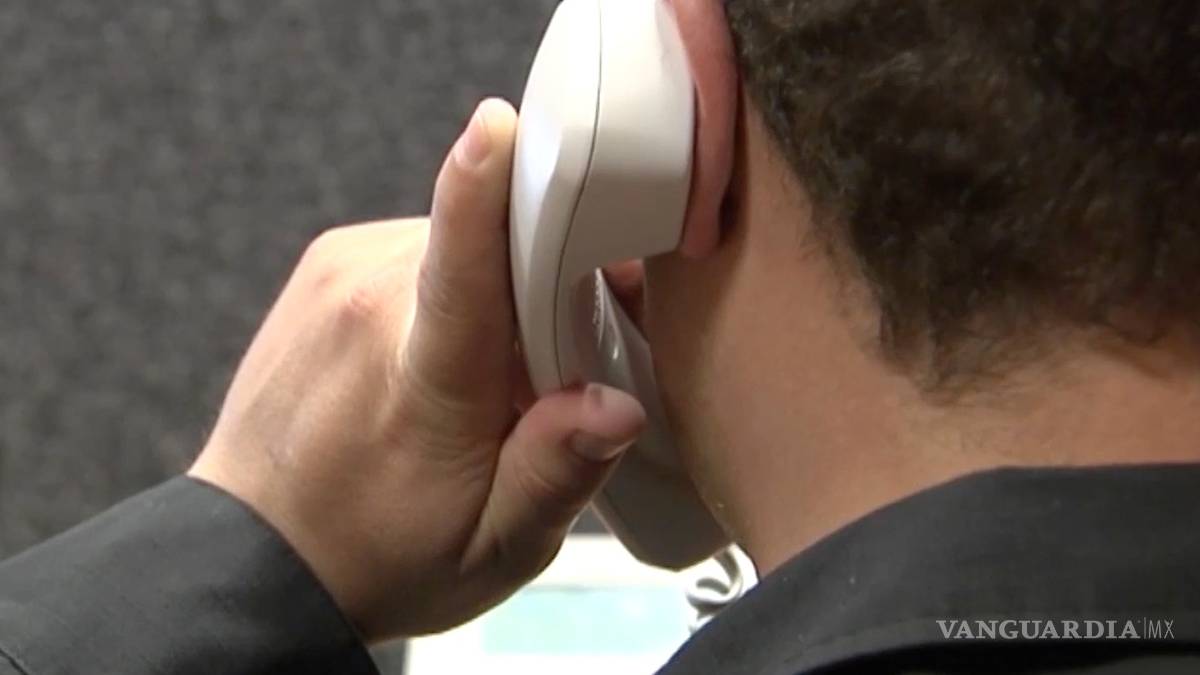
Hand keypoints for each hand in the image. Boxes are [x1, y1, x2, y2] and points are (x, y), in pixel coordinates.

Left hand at [189, 99, 646, 639]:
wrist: (259, 559)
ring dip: (497, 293)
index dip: (485, 188)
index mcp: (424, 375)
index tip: (501, 124)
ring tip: (482, 377)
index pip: (459, 264)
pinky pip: (420, 247)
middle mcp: (371, 301)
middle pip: (498, 246)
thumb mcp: (493, 548)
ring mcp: (340, 273)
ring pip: (463, 245)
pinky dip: (450, 288)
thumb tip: (617, 405)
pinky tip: (436, 356)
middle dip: (548, 287)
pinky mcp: (326, 265)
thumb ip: (557, 473)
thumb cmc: (382, 555)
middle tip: (552, 371)